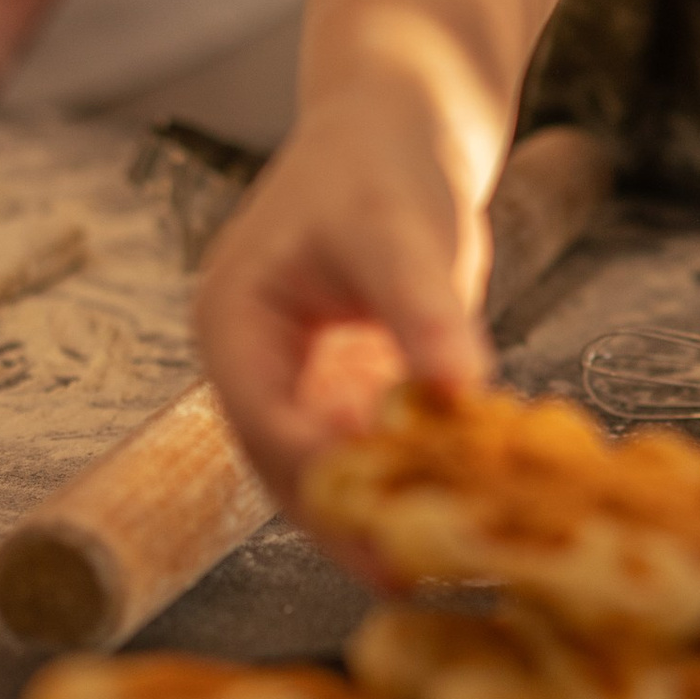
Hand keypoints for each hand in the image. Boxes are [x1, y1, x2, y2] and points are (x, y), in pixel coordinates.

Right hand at [195, 91, 494, 518]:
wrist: (404, 125)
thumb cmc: (384, 164)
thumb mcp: (401, 233)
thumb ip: (422, 311)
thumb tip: (459, 390)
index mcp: (235, 322)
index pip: (264, 422)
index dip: (319, 478)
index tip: (377, 528)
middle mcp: (260, 364)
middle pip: (292, 464)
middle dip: (348, 518)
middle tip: (409, 573)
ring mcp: (304, 380)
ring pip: (335, 466)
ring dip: (381, 508)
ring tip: (440, 558)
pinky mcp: (351, 388)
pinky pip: (376, 447)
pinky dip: (413, 474)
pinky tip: (463, 506)